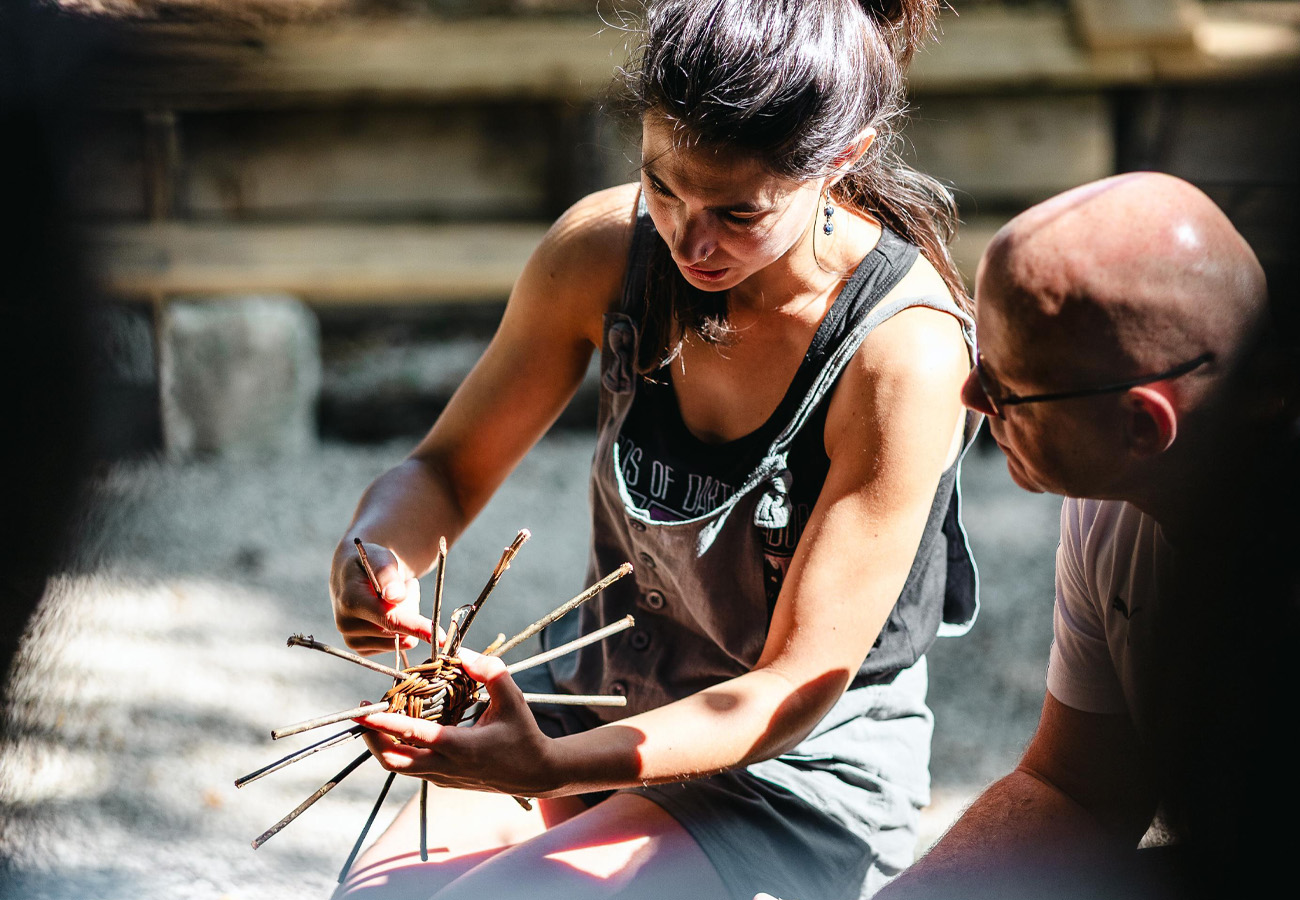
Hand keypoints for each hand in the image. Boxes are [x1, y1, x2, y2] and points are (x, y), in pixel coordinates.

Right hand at [330, 539, 430, 653]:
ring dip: (408, 617)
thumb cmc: (372, 563)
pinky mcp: (362, 650)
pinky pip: (399, 645)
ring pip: (403, 639)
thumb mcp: (381, 558)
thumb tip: (396, 597)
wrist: (353, 575)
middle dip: (411, 606)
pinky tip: (389, 612)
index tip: (440, 637)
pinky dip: (401, 629)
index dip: (416, 627)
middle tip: (405, 585)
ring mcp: (353, 641)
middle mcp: (347, 625)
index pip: (389, 619)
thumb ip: (388, 574)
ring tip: (395, 597)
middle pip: (401, 629)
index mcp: (350, 601)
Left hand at [357, 651, 558, 797]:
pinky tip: (403, 727)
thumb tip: (463, 655)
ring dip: (384, 743)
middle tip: (362, 714)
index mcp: (461, 747)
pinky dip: (401, 748)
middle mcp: (446, 766)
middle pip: (393, 760)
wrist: (534, 773)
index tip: (362, 712)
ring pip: (399, 766)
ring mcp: (442, 778)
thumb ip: (490, 672)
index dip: (384, 724)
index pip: (414, 735)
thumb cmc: (524, 734)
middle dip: (371, 738)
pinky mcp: (443, 781)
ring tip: (378, 717)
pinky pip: (413, 766)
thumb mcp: (513, 698)